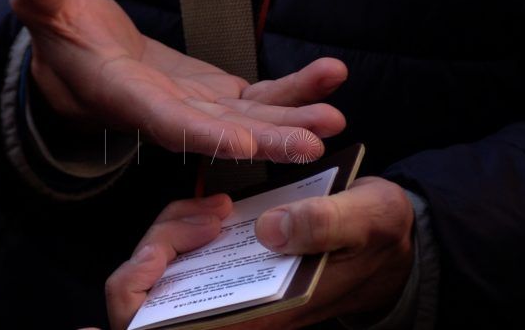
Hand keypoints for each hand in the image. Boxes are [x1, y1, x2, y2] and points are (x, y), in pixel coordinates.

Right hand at [9, 0, 346, 161]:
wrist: (88, 56)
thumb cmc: (63, 35)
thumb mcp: (43, 7)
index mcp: (127, 96)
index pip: (165, 122)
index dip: (201, 133)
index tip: (241, 142)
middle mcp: (167, 111)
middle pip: (221, 132)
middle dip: (268, 139)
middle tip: (314, 140)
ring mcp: (197, 105)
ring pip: (248, 118)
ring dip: (292, 119)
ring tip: (333, 117)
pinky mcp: (216, 93)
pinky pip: (258, 97)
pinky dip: (291, 92)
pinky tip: (326, 80)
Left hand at [105, 177, 413, 328]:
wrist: (385, 240)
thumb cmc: (378, 235)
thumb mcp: (367, 218)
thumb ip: (325, 223)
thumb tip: (270, 230)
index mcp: (266, 311)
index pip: (172, 325)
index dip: (139, 296)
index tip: (155, 255)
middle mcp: (240, 306)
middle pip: (154, 295)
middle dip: (160, 247)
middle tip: (208, 215)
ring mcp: (234, 287)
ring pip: (166, 268)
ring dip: (176, 231)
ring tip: (218, 207)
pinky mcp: (235, 265)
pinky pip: (188, 251)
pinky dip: (190, 224)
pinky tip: (218, 207)